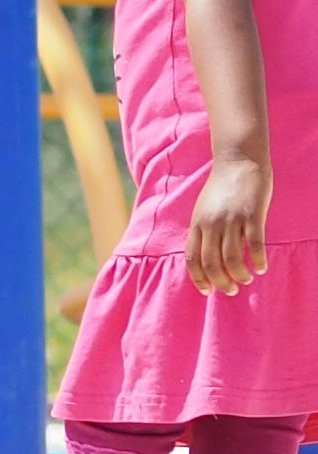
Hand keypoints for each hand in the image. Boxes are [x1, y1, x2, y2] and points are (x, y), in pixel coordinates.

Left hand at [194, 152, 274, 295]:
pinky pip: (254, 245)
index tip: (208, 291)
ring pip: (232, 258)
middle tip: (231, 290)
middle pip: (211, 263)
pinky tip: (261, 267)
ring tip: (247, 279)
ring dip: (240, 275)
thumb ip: (205, 231)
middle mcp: (211, 223)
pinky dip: (258, 261)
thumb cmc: (222, 189)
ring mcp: (231, 220)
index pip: (192, 258)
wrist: (237, 162)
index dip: (199, 278)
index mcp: (197, 223)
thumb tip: (209, 259)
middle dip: (221, 282)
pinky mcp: (251, 215)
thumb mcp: (204, 210)